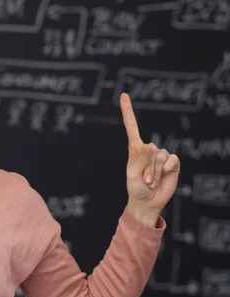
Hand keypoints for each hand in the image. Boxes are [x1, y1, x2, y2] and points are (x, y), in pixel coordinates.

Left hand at [120, 92, 179, 219]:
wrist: (149, 201)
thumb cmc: (136, 187)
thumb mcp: (133, 174)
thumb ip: (141, 159)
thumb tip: (151, 145)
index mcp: (135, 149)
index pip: (131, 126)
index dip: (128, 111)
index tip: (124, 95)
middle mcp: (148, 149)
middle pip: (149, 149)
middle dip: (146, 168)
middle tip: (143, 179)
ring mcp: (161, 155)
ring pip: (159, 157)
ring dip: (154, 172)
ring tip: (150, 181)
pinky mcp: (172, 162)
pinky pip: (171, 160)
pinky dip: (165, 171)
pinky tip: (162, 178)